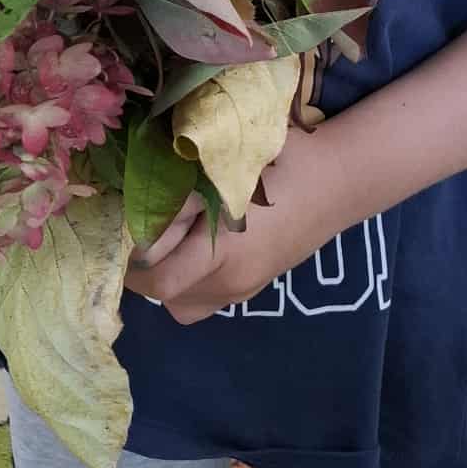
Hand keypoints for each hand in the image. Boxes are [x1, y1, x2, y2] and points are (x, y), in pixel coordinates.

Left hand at [124, 129, 347, 325]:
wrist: (339, 180)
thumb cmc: (284, 163)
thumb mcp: (226, 170)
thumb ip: (179, 195)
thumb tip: (133, 210)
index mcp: (225, 252)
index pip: (157, 278)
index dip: (133, 253)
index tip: (127, 223)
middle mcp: (231, 282)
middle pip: (163, 296)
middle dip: (143, 265)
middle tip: (139, 227)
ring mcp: (243, 289)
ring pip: (180, 303)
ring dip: (164, 277)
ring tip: (168, 239)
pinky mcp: (252, 287)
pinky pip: (204, 299)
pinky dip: (188, 281)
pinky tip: (195, 247)